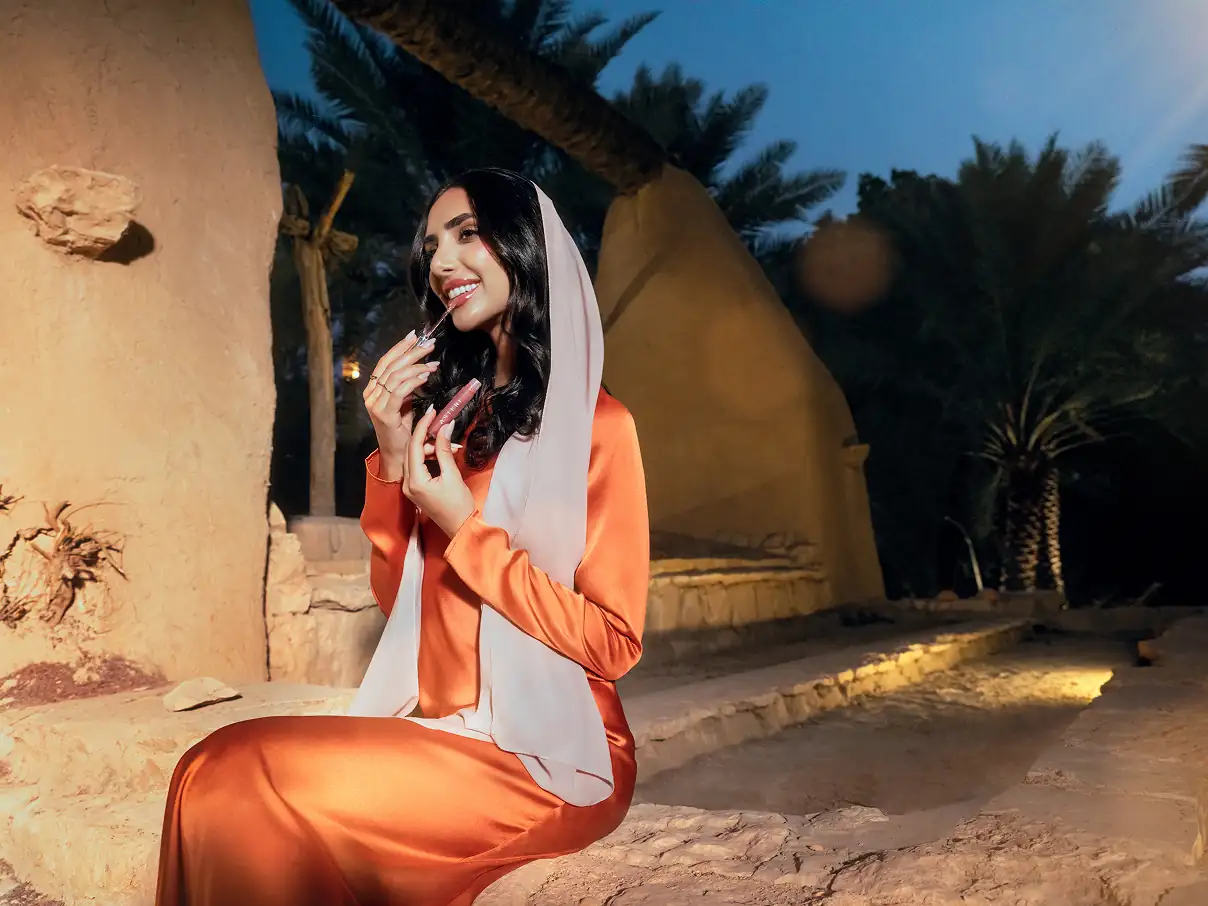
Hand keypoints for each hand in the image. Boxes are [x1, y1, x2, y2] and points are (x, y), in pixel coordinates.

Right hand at [363, 330, 438, 479]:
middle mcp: (371, 394)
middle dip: (411, 352)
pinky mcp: (384, 414)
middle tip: (428, 344)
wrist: (399, 455)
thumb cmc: (403, 430)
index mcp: (373, 389)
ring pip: (395, 376)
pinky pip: (399, 391)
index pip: (386, 362)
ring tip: (433, 362)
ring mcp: (375, 404)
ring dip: (416, 366)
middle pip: (391, 365)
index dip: (400, 347)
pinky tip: (425, 375)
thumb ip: (408, 386)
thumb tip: (424, 368)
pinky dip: (413, 380)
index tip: (415, 336)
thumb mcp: (405, 403)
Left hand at [402, 406, 475, 537]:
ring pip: (414, 457)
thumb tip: (444, 427)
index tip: (432, 412)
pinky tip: (442, 452)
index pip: (414, 446)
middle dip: (425, 435)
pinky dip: (428, 456)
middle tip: (439, 422)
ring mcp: (409, 487)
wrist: (460, 528)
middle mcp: (407, 483)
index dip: (423, 426)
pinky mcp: (415, 489)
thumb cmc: (459, 505)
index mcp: (414, 481)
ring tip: (447, 442)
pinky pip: (417, 466)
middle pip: (411, 450)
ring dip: (429, 446)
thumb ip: (444, 449)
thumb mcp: (452, 475)